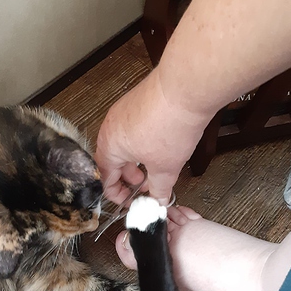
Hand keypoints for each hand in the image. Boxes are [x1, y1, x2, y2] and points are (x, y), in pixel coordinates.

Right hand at [95, 69, 207, 204]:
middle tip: (146, 185)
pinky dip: (144, 142)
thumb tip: (158, 200)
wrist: (185, 89)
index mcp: (109, 146)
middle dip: (130, 176)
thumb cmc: (169, 125)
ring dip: (138, 160)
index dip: (118, 195)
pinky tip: (162, 146)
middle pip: (114, 160)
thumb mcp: (165, 169)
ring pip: (125, 143)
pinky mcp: (138, 102)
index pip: (105, 178)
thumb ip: (159, 189)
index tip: (131, 201)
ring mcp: (124, 111)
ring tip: (156, 166)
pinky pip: (135, 128)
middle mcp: (111, 126)